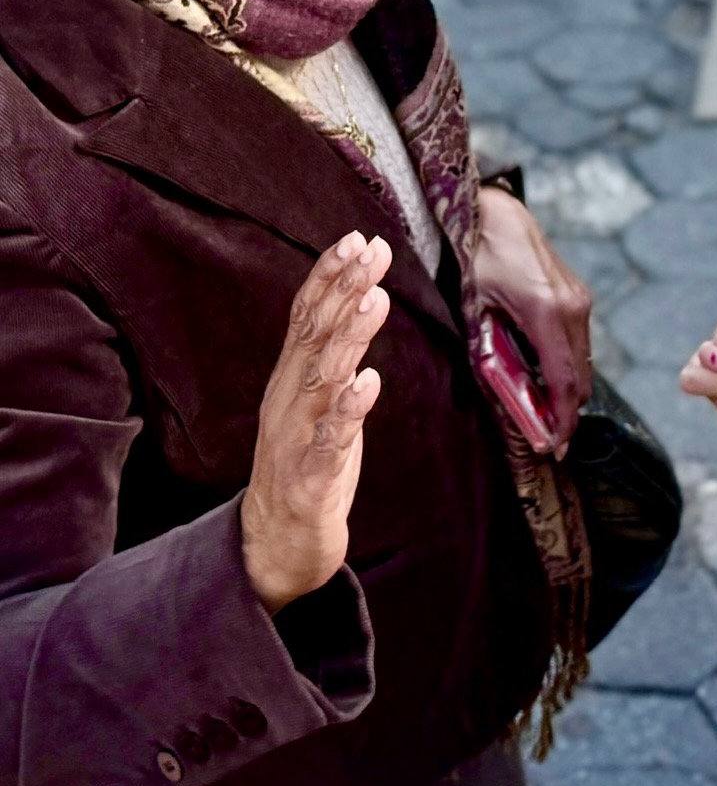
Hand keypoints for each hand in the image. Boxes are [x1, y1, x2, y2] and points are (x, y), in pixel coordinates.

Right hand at [241, 231, 392, 615]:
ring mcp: (296, 439)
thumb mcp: (319, 403)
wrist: (274, 547)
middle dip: (343, 290)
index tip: (356, 238)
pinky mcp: (309, 479)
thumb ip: (335, 355)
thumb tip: (362, 299)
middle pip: (315, 337)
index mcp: (291, 381)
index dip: (329, 277)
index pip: (307, 318)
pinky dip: (348, 411)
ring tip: (374, 299)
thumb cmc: (305, 465)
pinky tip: (369, 382)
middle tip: (371, 250)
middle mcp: (288, 401)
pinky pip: (329, 441)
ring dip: (349, 337)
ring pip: (323, 379)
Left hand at [468, 185, 592, 448]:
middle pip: (580, 378)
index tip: (553, 448)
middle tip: (545, 438)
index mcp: (546, 313)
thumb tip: (506, 399)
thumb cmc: (476, 256)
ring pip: (581, 362)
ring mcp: (580, 300)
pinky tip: (543, 375)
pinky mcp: (578, 296)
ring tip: (541, 411)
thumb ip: (491, 353)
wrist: (496, 212)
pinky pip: (578, 343)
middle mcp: (573, 308)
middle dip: (566, 413)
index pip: (564, 382)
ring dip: (565, 389)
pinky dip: (565, 366)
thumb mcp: (474, 307)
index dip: (561, 421)